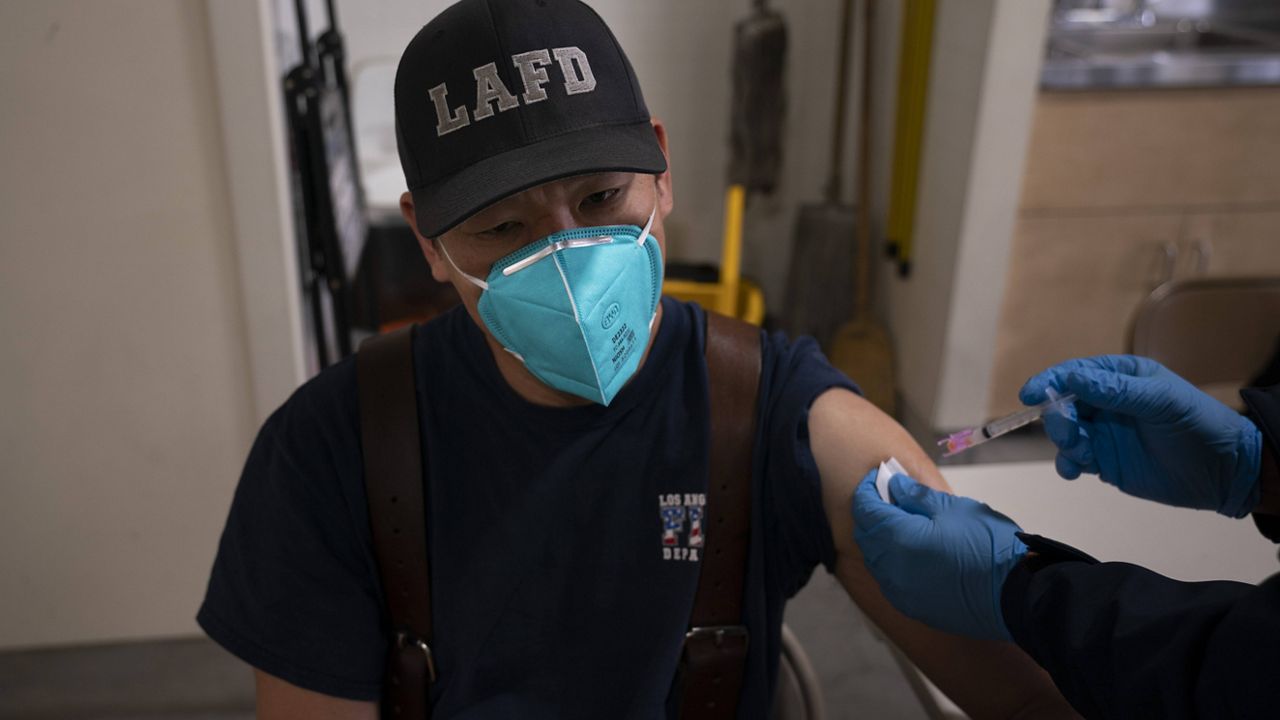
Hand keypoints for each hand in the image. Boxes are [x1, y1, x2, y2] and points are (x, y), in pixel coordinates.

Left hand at [851, 470, 1026, 641]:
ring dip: (880, 540)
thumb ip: (917, 496)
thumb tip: (896, 486)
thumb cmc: (991, 549)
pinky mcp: (914, 608)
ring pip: (875, 560)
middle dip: (872, 514)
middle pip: (866, 535)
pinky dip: (892, 563)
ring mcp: (901, 593)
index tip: (875, 479)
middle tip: (889, 498)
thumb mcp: (954, 509)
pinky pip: (890, 581)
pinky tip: (910, 553)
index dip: (867, 490)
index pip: (866, 510)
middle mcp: (891, 569)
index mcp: (899, 539)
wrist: (1018, 596)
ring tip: (902, 524)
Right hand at [1020, 355, 1262, 517]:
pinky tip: (1074, 471)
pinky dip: (1067, 464)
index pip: (1076, 373)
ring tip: (1082, 455)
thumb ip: (1116, 390)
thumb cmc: (1198, 425)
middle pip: (1063, 404)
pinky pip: (1074, 459)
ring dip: (1064, 442)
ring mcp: (1104, 433)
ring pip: (1065, 433)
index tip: (1030, 394)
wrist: (1224, 472)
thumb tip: (1071, 377)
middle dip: (1058, 417)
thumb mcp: (1161, 401)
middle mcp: (1108, 403)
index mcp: (1122, 377)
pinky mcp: (1105, 462)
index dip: (1050, 381)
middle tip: (1069, 432)